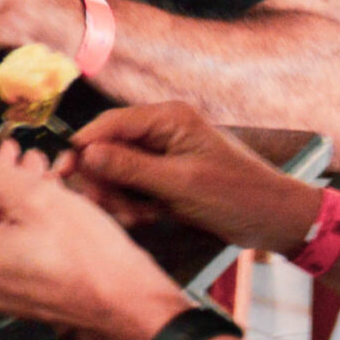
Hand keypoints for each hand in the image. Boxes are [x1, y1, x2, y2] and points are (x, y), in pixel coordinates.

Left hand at [0, 137, 187, 339]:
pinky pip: (16, 244)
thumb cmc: (94, 258)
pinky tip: (49, 195)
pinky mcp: (28, 288)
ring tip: (37, 167)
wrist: (134, 304)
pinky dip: (27, 216)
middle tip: (12, 150)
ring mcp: (6, 286)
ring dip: (13, 191)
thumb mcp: (37, 199)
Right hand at [65, 103, 320, 250]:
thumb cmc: (238, 195)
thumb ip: (131, 167)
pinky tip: (147, 218)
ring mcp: (165, 155)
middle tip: (106, 207)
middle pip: (109, 148)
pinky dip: (133, 203)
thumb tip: (86, 153)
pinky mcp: (167, 177)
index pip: (110, 124)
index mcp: (169, 118)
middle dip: (103, 179)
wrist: (277, 220)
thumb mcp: (181, 183)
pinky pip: (133, 186)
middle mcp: (163, 131)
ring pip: (117, 171)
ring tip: (135, 217)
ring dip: (118, 196)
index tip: (62, 172)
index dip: (83, 146)